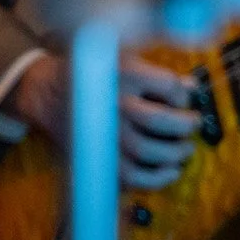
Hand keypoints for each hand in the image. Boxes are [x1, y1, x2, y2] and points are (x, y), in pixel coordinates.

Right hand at [10, 50, 199, 187]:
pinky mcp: (99, 156)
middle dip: (186, 125)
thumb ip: (157, 74)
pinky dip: (159, 178)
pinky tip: (170, 170)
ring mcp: (106, 133)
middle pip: (162, 120)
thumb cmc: (94, 76)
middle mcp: (114, 103)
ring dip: (178, 152)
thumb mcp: (123, 61)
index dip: (183, 95)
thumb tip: (192, 88)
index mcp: (122, 73)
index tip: (180, 99)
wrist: (48, 94)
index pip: (170, 86)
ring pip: (152, 151)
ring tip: (184, 149)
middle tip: (192, 124)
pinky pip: (134, 176)